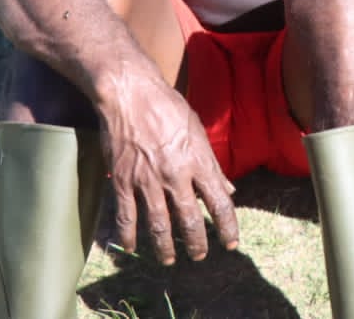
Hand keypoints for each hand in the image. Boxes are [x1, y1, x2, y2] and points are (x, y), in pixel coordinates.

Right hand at [99, 71, 238, 263]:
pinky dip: (129, 236)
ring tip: (169, 260)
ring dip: (165, 247)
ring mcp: (147, 180)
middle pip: (189, 220)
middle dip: (196, 243)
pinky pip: (126, 216)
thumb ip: (212, 164)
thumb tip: (228, 189)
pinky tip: (133, 248)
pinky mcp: (122, 180)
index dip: (227, 226)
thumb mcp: (197, 130)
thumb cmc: (167, 106)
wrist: (129, 93)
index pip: (219, 202)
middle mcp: (175, 175)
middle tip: (199, 257)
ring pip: (158, 224)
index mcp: (198, 161)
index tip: (231, 243)